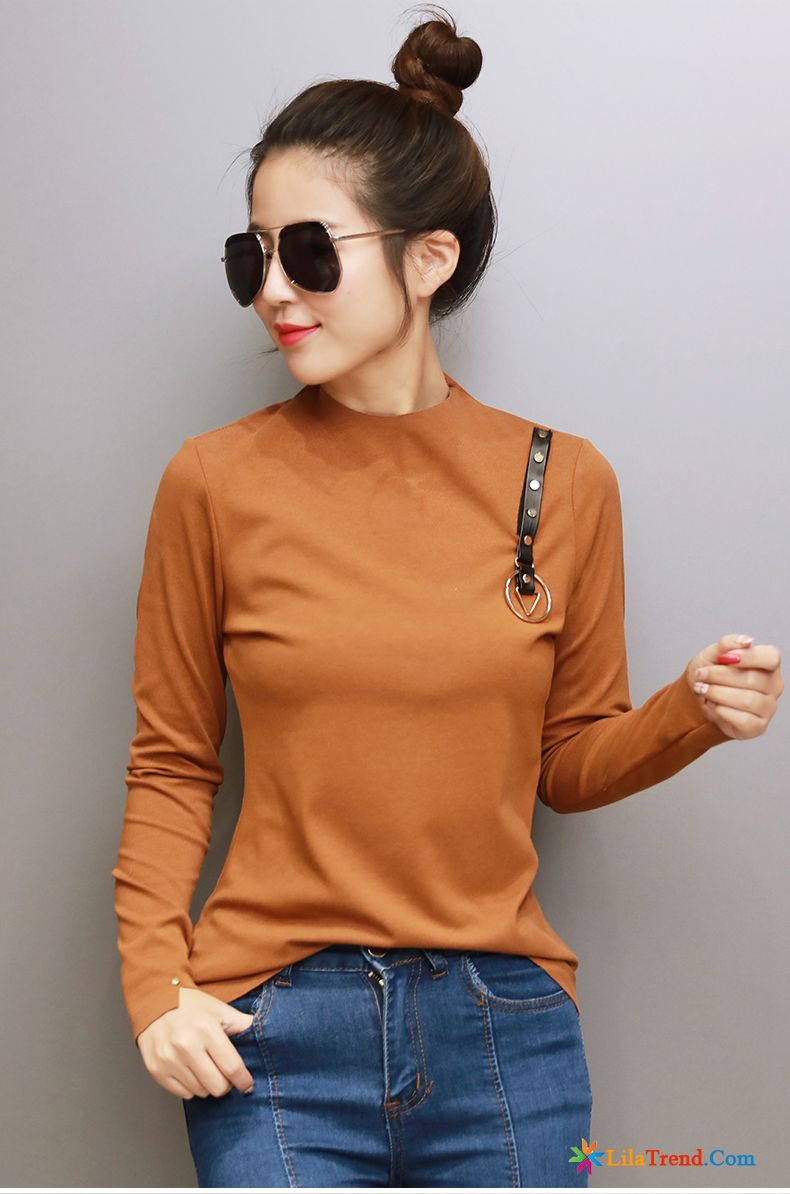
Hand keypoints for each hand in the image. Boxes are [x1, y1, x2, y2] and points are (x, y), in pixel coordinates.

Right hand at [136, 986, 256, 1098]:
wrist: (152, 1001)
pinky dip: (190, 1087)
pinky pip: (182, 1094)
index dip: (243, 1080)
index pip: (232, 1067)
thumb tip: (263, 1031)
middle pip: (217, 1086)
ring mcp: (169, 1060)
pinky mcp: (156, 1070)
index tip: (247, 1084)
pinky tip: (190, 1070)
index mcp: (206, 1029)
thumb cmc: (187, 1004)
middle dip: (225, 1084)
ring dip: (207, 1084)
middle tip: (224, 1074)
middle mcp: (186, 1046)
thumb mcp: (217, 1008)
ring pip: (200, 1092)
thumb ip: (240, 1022)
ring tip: (204, 1067)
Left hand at [686, 633, 782, 739]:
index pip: (771, 658)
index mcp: (768, 664)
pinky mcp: (757, 726)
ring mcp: (768, 707)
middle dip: (720, 675)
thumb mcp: (713, 654)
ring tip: (703, 689)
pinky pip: (743, 720)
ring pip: (747, 700)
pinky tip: (713, 705)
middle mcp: (773, 685)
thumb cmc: (713, 673)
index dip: (750, 657)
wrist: (700, 696)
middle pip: (752, 679)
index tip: (725, 658)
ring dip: (718, 693)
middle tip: (702, 674)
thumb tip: (745, 641)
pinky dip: (722, 711)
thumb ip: (728, 644)